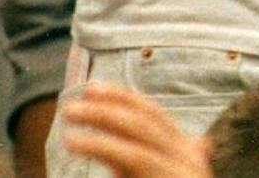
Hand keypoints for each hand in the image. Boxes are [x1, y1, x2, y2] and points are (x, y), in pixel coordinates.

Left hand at [61, 85, 211, 177]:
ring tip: (69, 118)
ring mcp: (181, 168)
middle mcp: (188, 158)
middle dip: (108, 105)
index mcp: (187, 156)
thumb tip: (178, 146)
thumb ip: (144, 169)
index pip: (154, 115)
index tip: (93, 89)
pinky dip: (100, 143)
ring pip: (138, 131)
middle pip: (146, 118)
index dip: (124, 98)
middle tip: (74, 103)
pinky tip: (75, 142)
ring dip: (100, 118)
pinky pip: (130, 155)